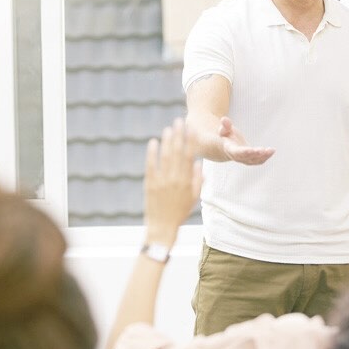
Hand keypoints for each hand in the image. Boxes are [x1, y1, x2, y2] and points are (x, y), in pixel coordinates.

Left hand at [144, 118, 202, 244]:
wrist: (162, 227)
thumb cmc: (180, 213)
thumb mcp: (193, 198)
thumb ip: (197, 180)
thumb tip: (198, 163)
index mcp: (187, 181)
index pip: (190, 157)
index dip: (191, 141)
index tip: (192, 129)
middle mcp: (175, 179)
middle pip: (178, 152)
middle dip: (179, 135)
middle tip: (179, 121)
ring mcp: (161, 181)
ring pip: (165, 156)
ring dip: (167, 141)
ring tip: (169, 128)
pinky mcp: (149, 184)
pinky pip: (151, 165)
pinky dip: (152, 153)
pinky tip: (153, 142)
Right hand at [219, 116, 274, 164]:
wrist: (228, 146)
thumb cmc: (227, 136)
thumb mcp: (225, 129)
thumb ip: (225, 125)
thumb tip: (224, 119)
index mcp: (231, 150)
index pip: (237, 152)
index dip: (244, 152)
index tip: (251, 150)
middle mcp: (238, 157)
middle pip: (247, 158)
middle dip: (255, 154)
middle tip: (263, 150)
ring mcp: (245, 160)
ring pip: (255, 161)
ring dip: (263, 156)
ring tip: (271, 150)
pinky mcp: (251, 160)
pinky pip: (259, 161)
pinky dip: (266, 157)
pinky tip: (272, 151)